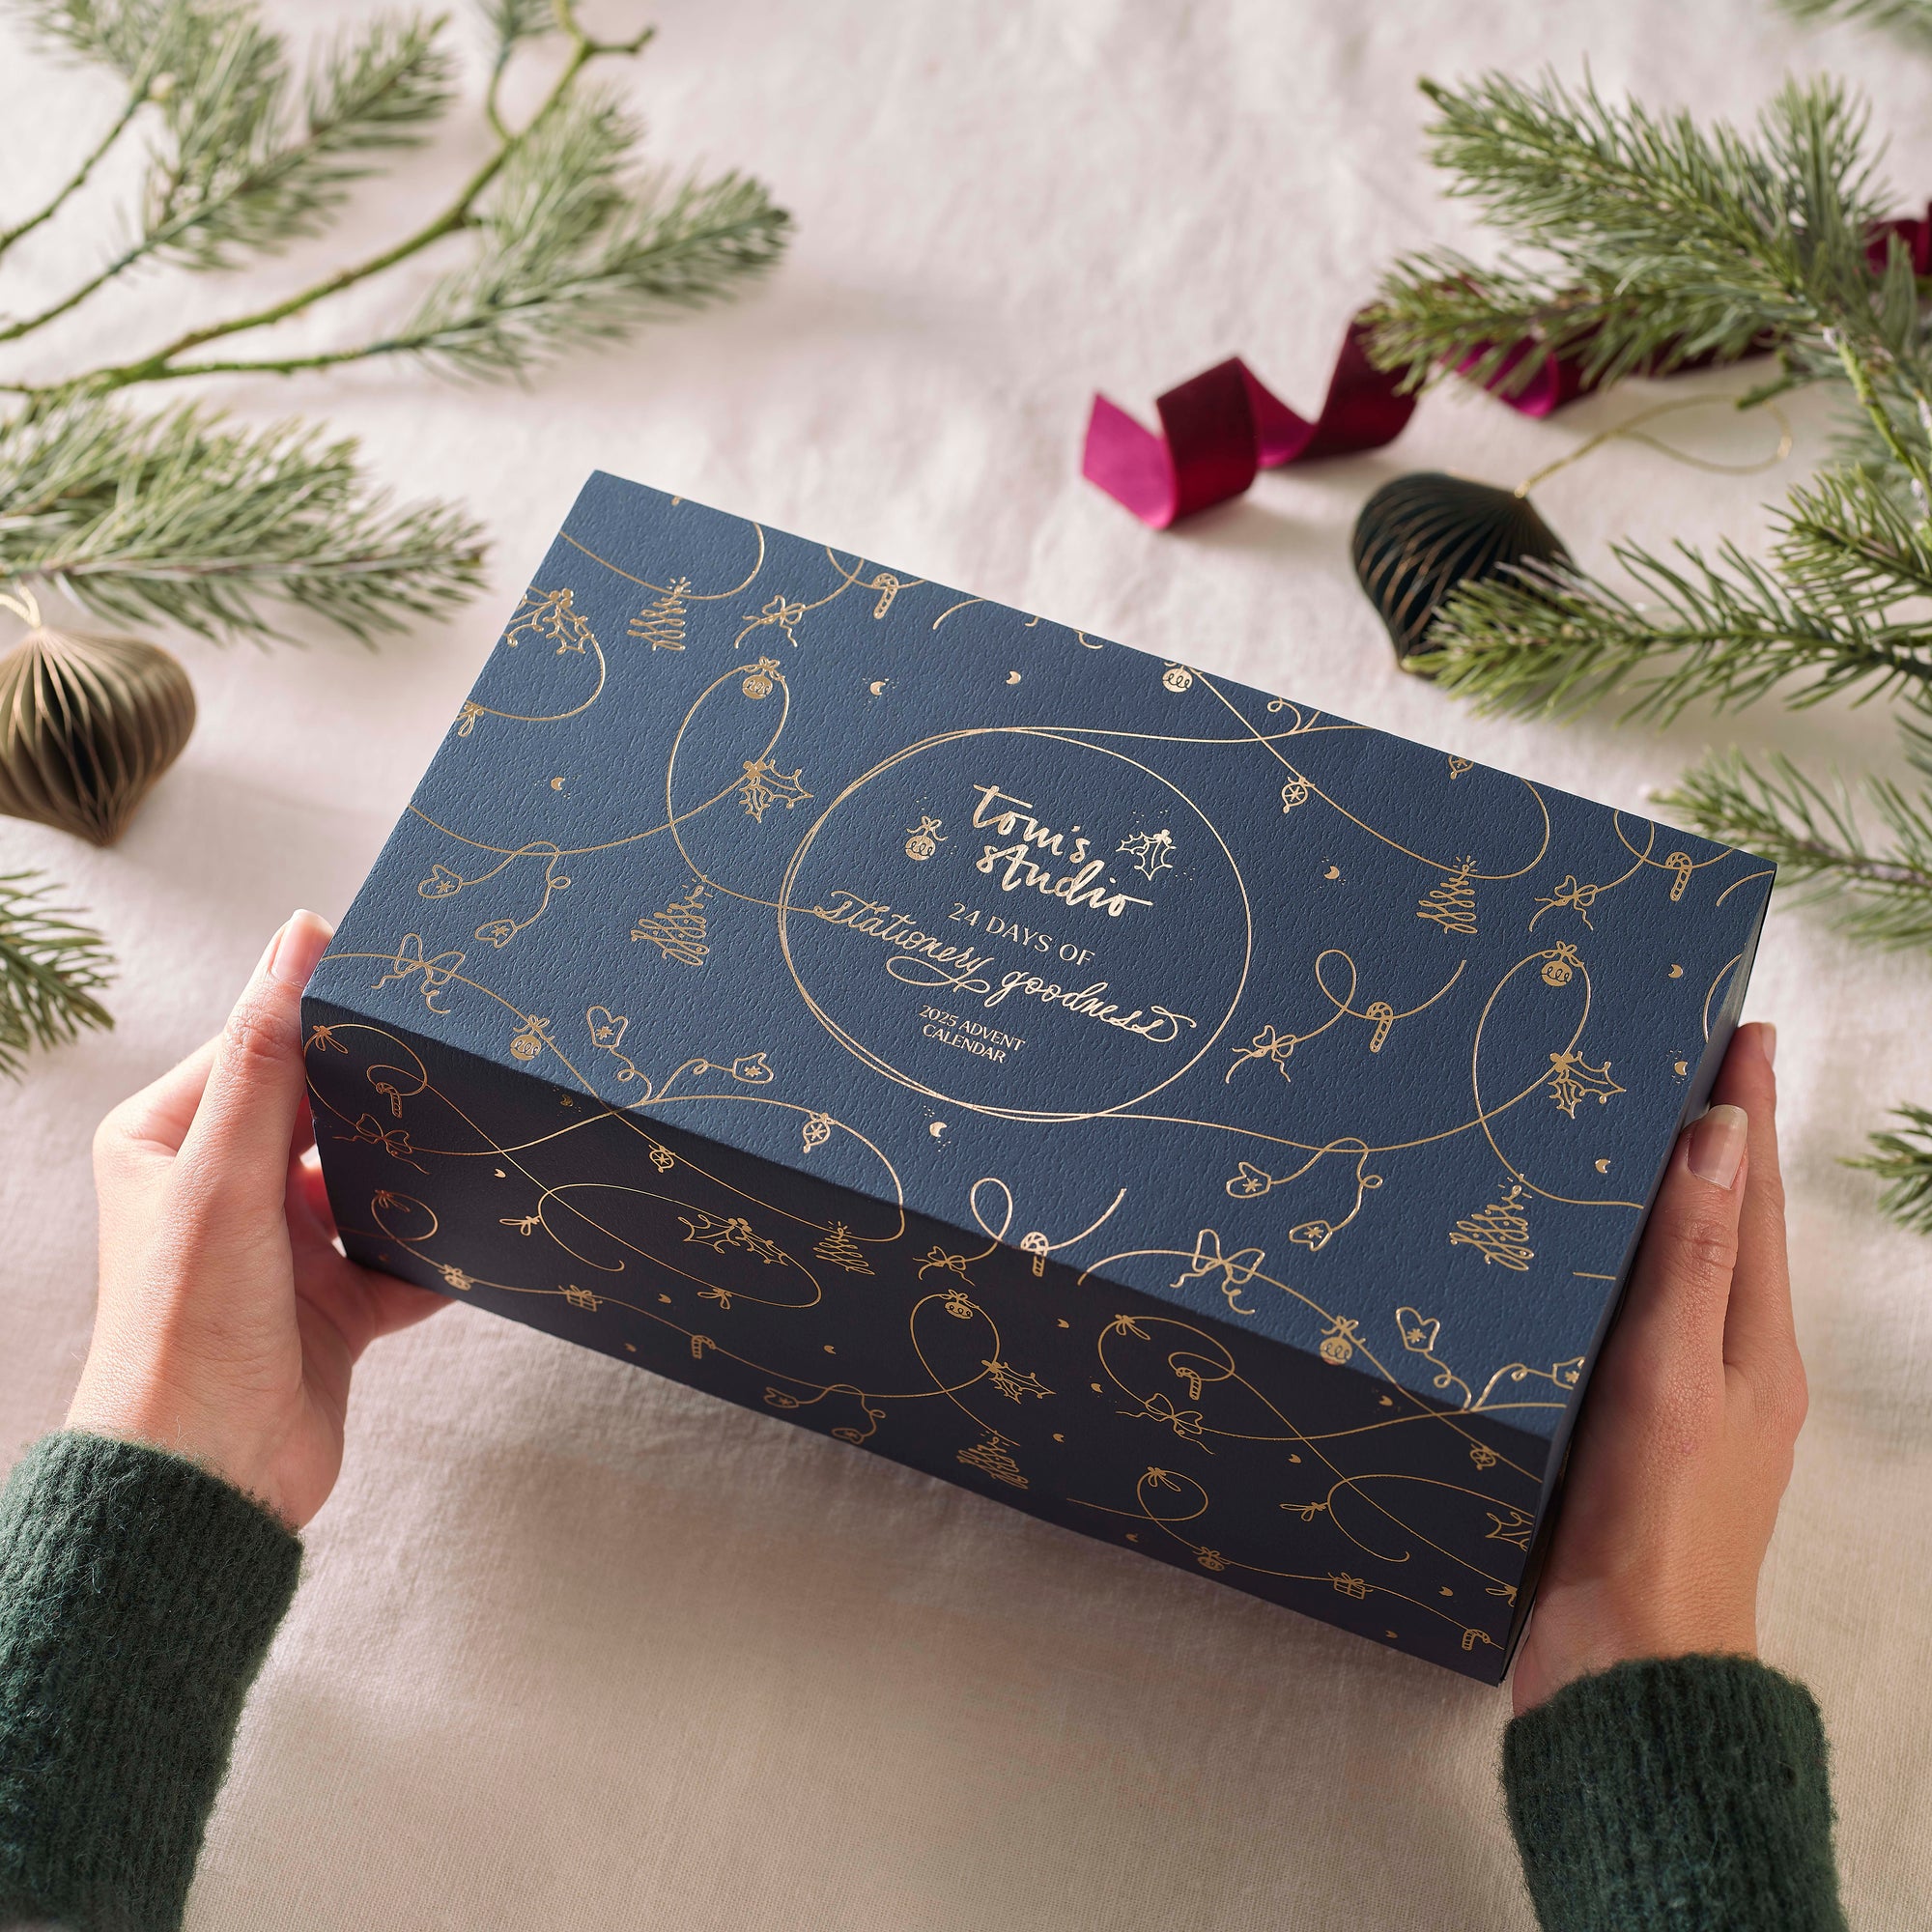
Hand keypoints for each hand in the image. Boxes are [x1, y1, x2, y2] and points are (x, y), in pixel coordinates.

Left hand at [67, 911, 448, 1528]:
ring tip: (482, 1128)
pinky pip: (405, 1258)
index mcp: (171, 1142)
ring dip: (420, 1171)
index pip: (260, 1048)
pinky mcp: (334, 1306)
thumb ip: (267, 1057)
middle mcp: (225, 1188)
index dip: (327, 1015)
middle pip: (325, 1113)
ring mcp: (283, 1250)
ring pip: (372, 1181)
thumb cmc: (185, 1326)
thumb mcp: (226, 1174)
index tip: (406, 979)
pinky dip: (443, 1249)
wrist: (206, 1481)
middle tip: (461, 1049)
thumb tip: (300, 938)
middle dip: (387, 1093)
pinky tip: (490, 1223)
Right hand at [1512, 1020, 1805, 1712]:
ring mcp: (1682, 1402)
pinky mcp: (1631, 1435)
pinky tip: (1568, 1260)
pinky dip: (1615, 1268)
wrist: (1626, 1665)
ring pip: (1675, 1274)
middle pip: (1724, 1228)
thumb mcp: (1676, 1375)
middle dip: (1708, 1143)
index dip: (1746, 1112)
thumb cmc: (1657, 1521)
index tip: (1742, 1027)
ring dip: (1661, 1201)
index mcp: (1756, 1345)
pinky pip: (1630, 1322)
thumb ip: (1693, 1259)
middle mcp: (1730, 1364)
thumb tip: (1719, 1137)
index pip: (1752, 1198)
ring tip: (1621, 1135)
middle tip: (1676, 1060)